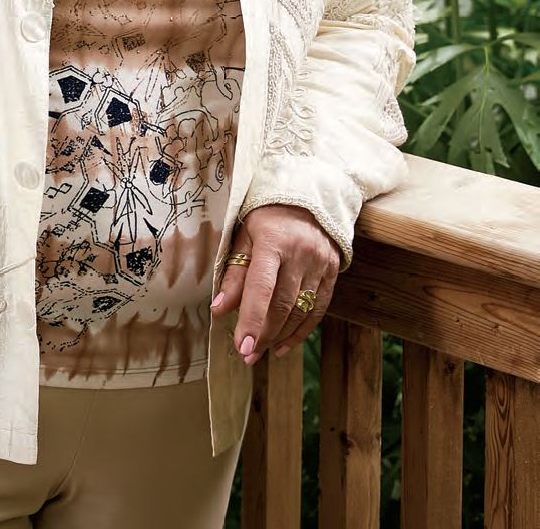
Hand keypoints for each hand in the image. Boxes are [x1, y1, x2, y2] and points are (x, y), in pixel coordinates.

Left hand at [210, 204, 340, 362]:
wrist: (308, 198)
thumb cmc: (265, 218)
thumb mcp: (244, 238)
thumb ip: (234, 274)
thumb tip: (219, 309)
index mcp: (273, 241)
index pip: (262, 288)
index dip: (251, 319)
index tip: (241, 345)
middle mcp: (300, 254)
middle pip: (282, 305)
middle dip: (263, 334)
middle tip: (247, 355)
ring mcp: (320, 264)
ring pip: (301, 310)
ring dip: (280, 336)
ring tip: (261, 352)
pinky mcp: (333, 272)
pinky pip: (318, 308)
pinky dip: (301, 330)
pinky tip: (284, 344)